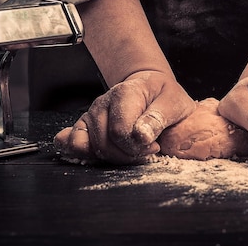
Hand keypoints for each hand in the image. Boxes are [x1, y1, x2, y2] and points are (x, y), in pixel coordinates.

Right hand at [54, 71, 195, 163]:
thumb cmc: (164, 98)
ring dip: (113, 157)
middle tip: (145, 151)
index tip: (154, 146)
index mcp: (125, 93)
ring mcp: (92, 114)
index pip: (120, 131)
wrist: (152, 90)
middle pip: (104, 143)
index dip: (137, 146)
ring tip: (131, 150)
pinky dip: (82, 152)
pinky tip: (99, 154)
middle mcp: (104, 102)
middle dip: (127, 156)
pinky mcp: (85, 125)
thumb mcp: (174, 103)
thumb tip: (142, 136)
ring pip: (91, 147)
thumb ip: (159, 118)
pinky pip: (73, 142)